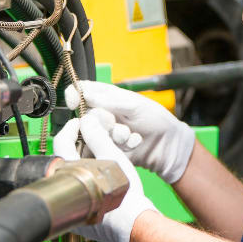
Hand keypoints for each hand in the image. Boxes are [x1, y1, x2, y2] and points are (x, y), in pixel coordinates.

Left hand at [53, 109, 157, 241]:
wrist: (136, 226)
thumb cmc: (127, 198)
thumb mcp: (114, 160)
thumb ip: (98, 138)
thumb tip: (88, 122)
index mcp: (70, 176)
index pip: (61, 144)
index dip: (70, 129)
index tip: (79, 123)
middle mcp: (66, 192)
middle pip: (66, 159)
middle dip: (78, 145)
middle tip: (91, 136)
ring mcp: (73, 205)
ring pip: (74, 175)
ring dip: (84, 160)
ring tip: (100, 153)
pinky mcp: (81, 214)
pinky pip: (79, 189)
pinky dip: (88, 177)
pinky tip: (102, 173)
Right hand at [65, 81, 195, 183]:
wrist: (168, 145)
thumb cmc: (154, 119)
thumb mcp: (134, 104)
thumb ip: (109, 100)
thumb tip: (84, 93)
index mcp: (106, 97)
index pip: (82, 92)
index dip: (75, 95)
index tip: (75, 102)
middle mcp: (102, 114)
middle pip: (85, 115)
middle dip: (102, 120)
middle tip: (115, 121)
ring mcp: (104, 133)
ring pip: (94, 134)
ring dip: (114, 134)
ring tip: (129, 134)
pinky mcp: (108, 149)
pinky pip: (103, 148)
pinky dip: (120, 145)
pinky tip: (133, 142)